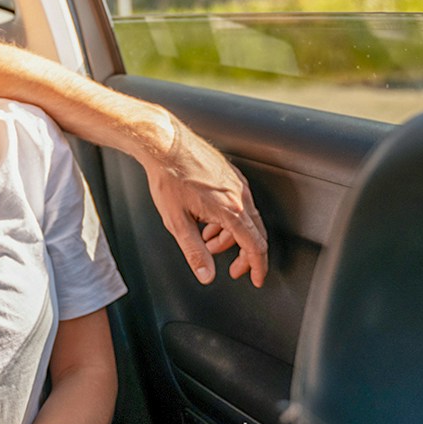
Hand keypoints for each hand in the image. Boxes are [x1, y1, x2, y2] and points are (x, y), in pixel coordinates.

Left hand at [146, 120, 268, 285]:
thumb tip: (206, 274)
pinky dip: (228, 219)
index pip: (255, 246)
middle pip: (254, 233)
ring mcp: (236, 183)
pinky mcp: (230, 175)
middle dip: (244, 255)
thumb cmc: (168, 177)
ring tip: (208, 242)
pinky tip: (207, 221)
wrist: (164, 144)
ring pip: (244, 218)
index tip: (256, 279)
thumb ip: (194, 252)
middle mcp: (240, 195)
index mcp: (231, 210)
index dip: (258, 267)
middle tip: (233, 269)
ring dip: (230, 236)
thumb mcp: (177, 222)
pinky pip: (238, 203)